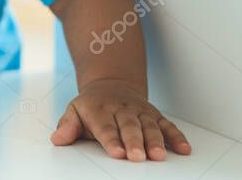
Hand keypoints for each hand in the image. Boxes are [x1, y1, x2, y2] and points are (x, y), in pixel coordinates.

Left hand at [50, 78, 191, 160]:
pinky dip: (176, 136)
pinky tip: (184, 149)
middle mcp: (122, 110)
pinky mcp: (154, 115)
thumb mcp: (74, 110)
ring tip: (159, 155)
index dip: (111, 140)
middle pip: (130, 127)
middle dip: (135, 142)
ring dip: (156, 141)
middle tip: (139, 157)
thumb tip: (57, 139)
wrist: (110, 84)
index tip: (117, 153)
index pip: (106, 127)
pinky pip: (167, 125)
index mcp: (100, 110)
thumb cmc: (91, 106)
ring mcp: (140, 112)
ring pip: (150, 126)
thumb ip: (67, 126)